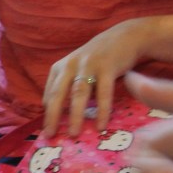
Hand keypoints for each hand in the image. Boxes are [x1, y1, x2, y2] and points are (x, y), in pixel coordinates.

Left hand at [42, 18, 152, 136]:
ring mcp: (88, 65)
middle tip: (51, 135)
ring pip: (78, 94)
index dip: (47, 114)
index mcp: (59, 68)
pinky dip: (101, 110)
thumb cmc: (98, 59)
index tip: (48, 131)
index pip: (49, 94)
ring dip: (75, 116)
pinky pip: (103, 93)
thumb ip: (67, 87)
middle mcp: (70, 65)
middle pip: (58, 94)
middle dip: (52, 116)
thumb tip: (57, 115)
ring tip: (74, 134)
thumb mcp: (77, 69)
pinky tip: (100, 125)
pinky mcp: (107, 67)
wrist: (125, 37)